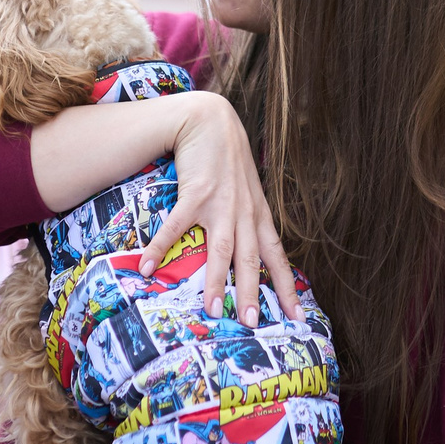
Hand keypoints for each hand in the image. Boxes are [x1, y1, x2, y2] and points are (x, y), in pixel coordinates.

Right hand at [137, 91, 299, 327]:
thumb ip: (251, 218)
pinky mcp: (195, 193)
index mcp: (259, 216)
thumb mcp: (249, 190)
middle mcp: (245, 213)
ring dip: (216, 280)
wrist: (211, 121)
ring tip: (210, 309)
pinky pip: (177, 227)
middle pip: (251, 261)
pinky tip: (147, 268)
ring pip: (222, 249)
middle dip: (253, 293)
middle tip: (251, 323)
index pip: (277, 257)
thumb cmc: (229, 158)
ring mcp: (221, 204)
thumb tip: (249, 250)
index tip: (296, 316)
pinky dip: (161, 248)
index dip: (288, 287)